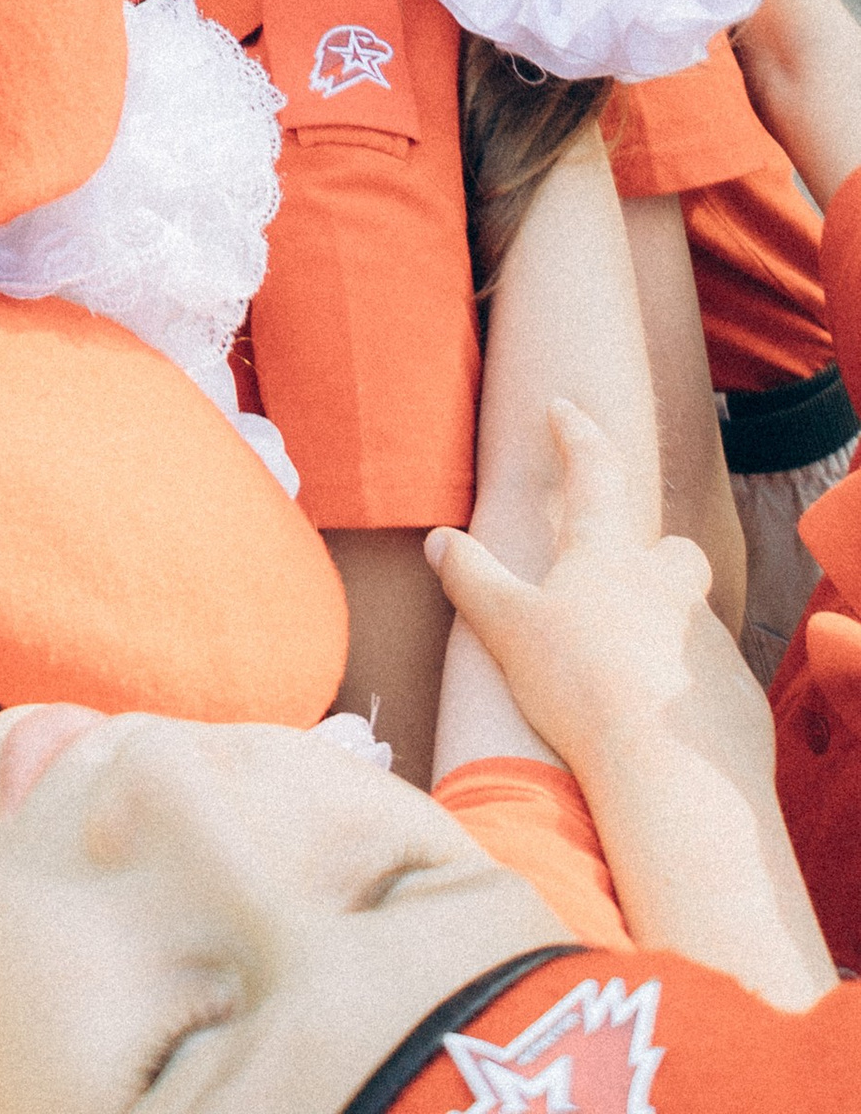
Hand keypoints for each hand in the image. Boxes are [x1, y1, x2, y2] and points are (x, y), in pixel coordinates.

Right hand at [428, 399, 769, 780]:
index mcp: (608, 557)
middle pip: (674, 551)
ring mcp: (706, 641)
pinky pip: (709, 684)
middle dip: (655, 557)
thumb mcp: (508, 628)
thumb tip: (439, 539)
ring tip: (628, 676)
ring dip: (664, 634)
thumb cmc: (581, 686)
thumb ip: (472, 580)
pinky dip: (685, 694)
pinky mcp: (734, 695)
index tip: (563, 408)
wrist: (670, 767)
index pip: (594, 474)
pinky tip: (658, 727)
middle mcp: (667, 586)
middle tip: (625, 581)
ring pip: (690, 621)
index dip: (576, 437)